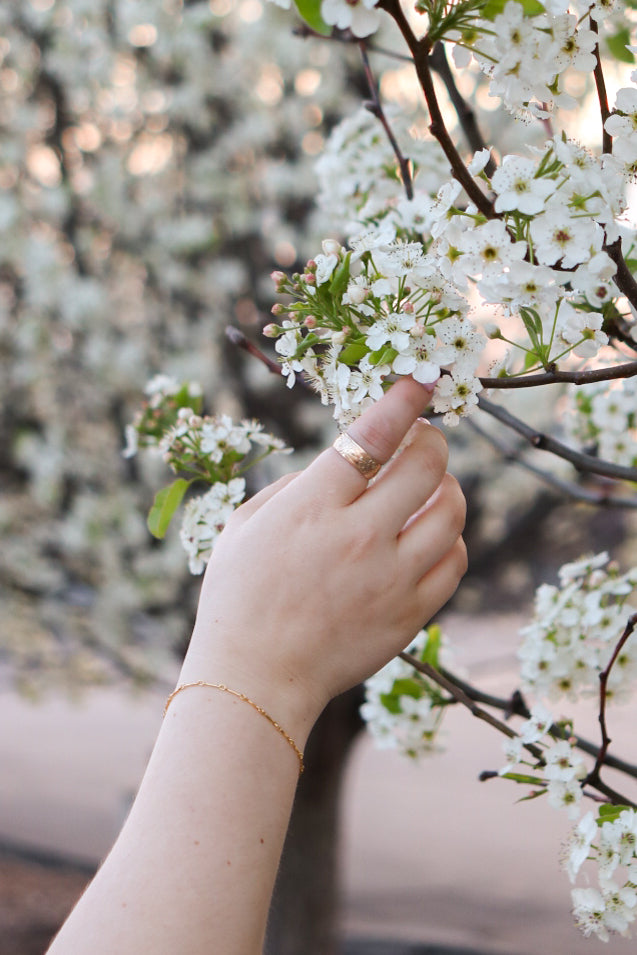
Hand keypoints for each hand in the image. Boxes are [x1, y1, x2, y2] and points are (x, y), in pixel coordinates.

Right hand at [180, 377, 466, 739]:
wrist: (254, 678)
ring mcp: (391, 578)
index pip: (373, 434)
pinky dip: (449, 538)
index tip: (422, 378)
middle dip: (431, 440)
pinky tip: (428, 536)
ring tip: (426, 490)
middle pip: (428, 465)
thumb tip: (348, 461)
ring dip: (446, 487)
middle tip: (420, 440)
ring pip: (452, 511)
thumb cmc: (239, 596)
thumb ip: (301, 484)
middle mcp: (359, 537)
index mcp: (312, 507)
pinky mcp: (410, 614)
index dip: (405, 398)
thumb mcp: (248, 524)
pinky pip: (455, 560)